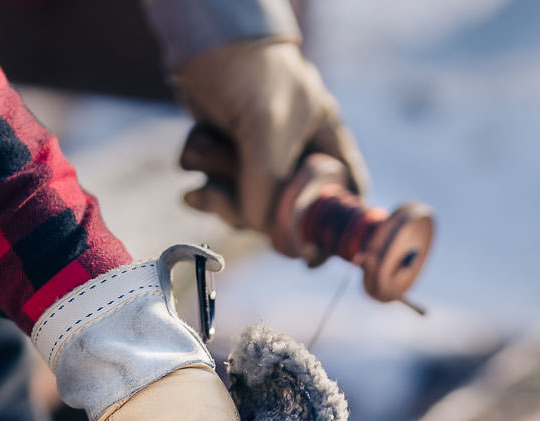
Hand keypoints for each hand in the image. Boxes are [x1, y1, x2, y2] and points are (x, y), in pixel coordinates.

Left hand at [171, 38, 368, 237]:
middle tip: (236, 208)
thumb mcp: (267, 126)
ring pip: (250, 208)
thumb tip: (261, 228)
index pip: (346, 196)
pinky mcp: (229, 158)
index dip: (334, 230)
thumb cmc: (252, 74)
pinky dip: (206, 190)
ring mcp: (261, 159)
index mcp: (326, 145)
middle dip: (259, 217)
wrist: (204, 43)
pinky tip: (193, 177)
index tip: (313, 257)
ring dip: (224, 201)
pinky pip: (222, 194)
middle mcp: (298, 156)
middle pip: (289, 214)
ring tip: (205, 182)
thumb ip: (268, 180)